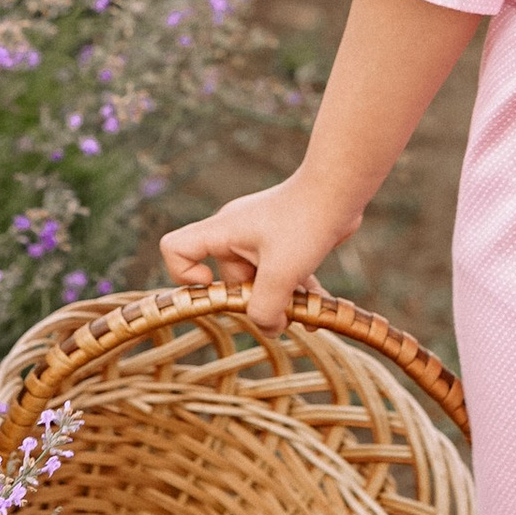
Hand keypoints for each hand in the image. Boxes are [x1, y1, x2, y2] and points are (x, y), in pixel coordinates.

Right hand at [159, 175, 352, 341]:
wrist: (340, 187)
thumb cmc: (306, 222)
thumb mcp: (282, 273)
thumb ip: (266, 308)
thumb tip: (268, 327)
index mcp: (222, 232)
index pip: (175, 249)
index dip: (184, 276)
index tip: (215, 287)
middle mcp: (236, 233)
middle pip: (228, 279)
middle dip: (255, 301)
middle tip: (283, 313)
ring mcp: (260, 236)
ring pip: (260, 280)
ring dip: (281, 300)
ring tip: (306, 314)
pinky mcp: (283, 240)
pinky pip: (281, 273)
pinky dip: (295, 290)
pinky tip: (319, 305)